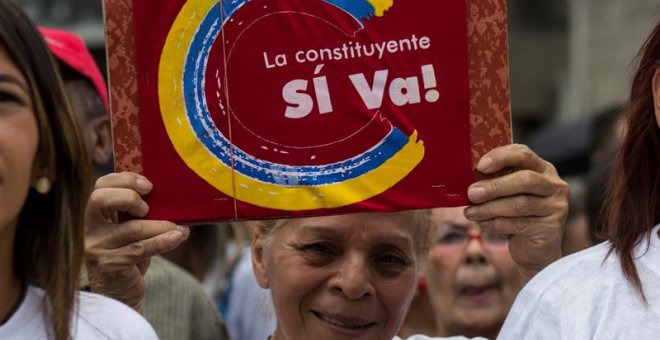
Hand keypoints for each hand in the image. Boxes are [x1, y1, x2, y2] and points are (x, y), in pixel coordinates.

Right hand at [84, 172, 188, 309]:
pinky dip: (162, 241)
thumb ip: (140, 212)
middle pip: (100, 200)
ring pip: (132, 229)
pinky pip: (140, 249)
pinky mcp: (111, 265)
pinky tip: (178, 237)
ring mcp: (98, 248)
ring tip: (180, 228)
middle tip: (149, 207)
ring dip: (162, 225)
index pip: (100, 186)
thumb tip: (173, 195)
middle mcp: (91, 229)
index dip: (124, 180)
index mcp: (97, 215)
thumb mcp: (131, 230)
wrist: (120, 294)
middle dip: (129, 197)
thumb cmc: (129, 255)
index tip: (148, 185)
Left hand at [463, 144, 568, 280]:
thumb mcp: (506, 194)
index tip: (480, 166)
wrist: (534, 249)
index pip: (523, 154)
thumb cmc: (515, 215)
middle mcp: (554, 185)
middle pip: (525, 179)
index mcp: (542, 168)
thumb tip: (467, 180)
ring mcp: (556, 206)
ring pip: (520, 204)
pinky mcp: (551, 228)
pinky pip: (520, 224)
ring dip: (490, 208)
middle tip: (471, 193)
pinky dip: (497, 224)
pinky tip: (483, 224)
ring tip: (470, 213)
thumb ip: (494, 182)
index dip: (501, 157)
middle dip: (495, 186)